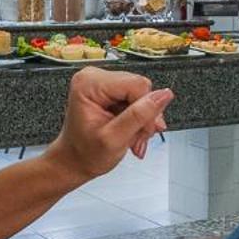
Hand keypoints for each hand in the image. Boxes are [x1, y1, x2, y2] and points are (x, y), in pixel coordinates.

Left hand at [42, 67, 173, 183]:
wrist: (74, 161)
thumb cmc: (85, 153)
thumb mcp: (115, 139)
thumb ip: (140, 115)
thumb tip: (163, 95)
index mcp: (90, 84)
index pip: (137, 84)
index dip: (147, 109)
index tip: (142, 130)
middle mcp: (94, 77)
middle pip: (140, 88)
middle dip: (144, 116)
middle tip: (136, 137)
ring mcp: (102, 82)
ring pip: (142, 95)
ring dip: (142, 120)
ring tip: (131, 137)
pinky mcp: (110, 90)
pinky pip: (136, 98)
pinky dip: (137, 118)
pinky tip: (130, 131)